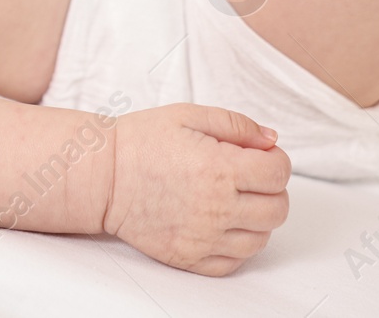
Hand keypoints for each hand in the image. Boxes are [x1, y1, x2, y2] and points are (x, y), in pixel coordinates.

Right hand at [103, 104, 289, 275]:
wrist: (100, 175)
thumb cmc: (139, 142)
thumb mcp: (186, 116)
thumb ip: (236, 124)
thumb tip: (271, 141)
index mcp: (219, 169)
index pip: (279, 173)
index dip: (273, 160)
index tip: (256, 157)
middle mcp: (217, 208)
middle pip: (277, 210)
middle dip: (270, 190)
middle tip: (246, 178)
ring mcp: (203, 237)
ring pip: (260, 240)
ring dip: (255, 220)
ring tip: (231, 201)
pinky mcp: (188, 257)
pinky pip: (233, 262)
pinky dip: (235, 246)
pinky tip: (219, 225)